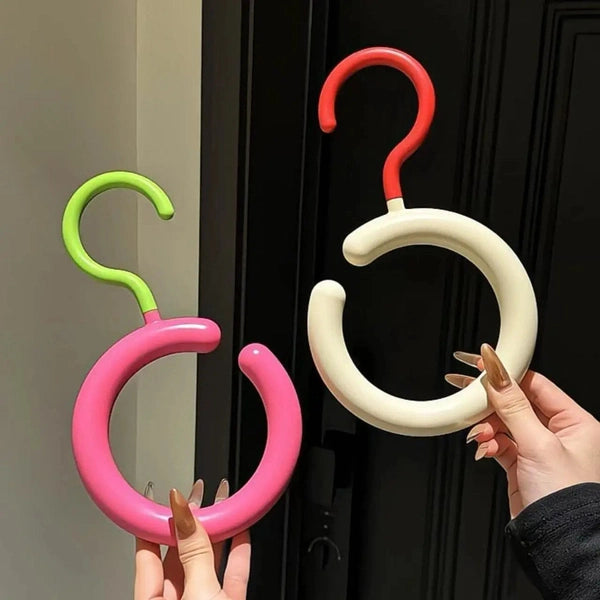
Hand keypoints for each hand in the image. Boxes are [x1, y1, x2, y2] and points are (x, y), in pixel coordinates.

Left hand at [135, 480, 249, 599]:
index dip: (156, 519)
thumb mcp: (198, 593)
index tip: (161, 494)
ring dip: (218, 531)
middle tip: (199, 492)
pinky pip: (232, 575)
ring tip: (222, 502)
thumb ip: (194, 554)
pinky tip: (242, 531)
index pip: (147, 551)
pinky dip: (238, 553)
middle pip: (180, 553)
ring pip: (208, 562)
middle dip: (192, 521)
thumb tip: (184, 514)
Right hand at [446, 343, 599, 517]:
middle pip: (517, 403)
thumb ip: (513, 405)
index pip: (535, 384)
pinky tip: (483, 447)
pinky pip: (500, 443)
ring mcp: (539, 449)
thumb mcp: (538, 444)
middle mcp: (559, 433)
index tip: (482, 365)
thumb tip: (497, 372)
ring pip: (504, 423)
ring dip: (487, 426)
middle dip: (491, 402)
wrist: (559, 543)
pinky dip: (488, 443)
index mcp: (575, 422)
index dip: (507, 373)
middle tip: (465, 389)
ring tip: (479, 433)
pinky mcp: (523, 464)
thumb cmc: (566, 499)